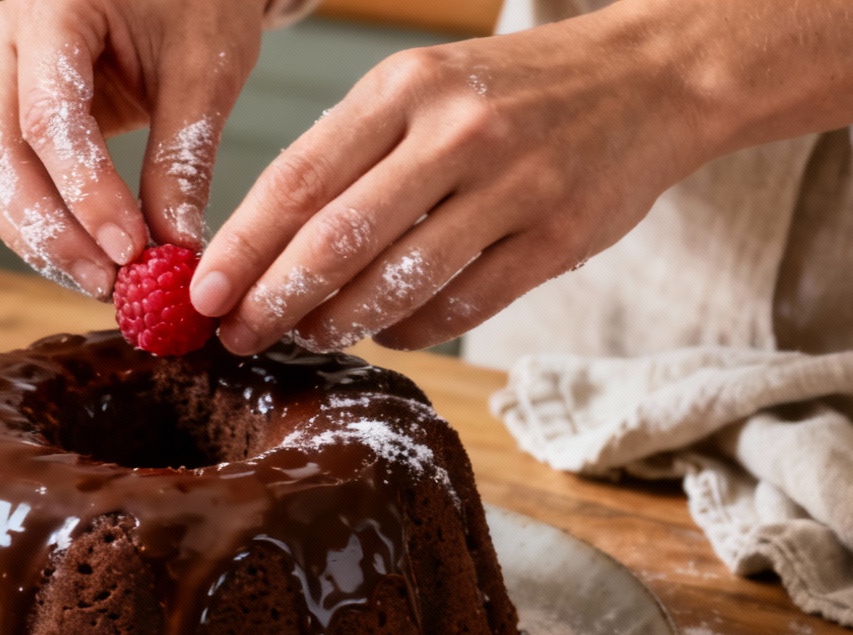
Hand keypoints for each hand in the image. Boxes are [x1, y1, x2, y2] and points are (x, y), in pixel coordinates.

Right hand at [0, 0, 264, 297]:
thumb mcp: (206, 68)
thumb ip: (183, 158)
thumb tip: (176, 249)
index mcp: (52, 7)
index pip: (49, 119)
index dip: (85, 195)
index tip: (130, 251)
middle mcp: (3, 37)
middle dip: (51, 233)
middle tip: (109, 284)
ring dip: (40, 240)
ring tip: (102, 281)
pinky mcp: (2, 105)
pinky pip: (3, 178)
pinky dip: (42, 225)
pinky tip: (87, 258)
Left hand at [190, 0, 852, 354]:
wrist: (650, 77)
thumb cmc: (512, 92)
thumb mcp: (425, 88)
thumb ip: (353, 156)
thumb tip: (265, 247)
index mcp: (406, 86)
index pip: (298, 177)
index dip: (242, 246)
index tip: (202, 294)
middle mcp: (455, 131)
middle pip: (338, 238)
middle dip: (274, 300)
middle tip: (238, 338)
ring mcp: (513, 186)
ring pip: (399, 281)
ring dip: (340, 323)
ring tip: (305, 340)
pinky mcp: (558, 237)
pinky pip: (464, 305)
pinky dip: (413, 328)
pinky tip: (386, 333)